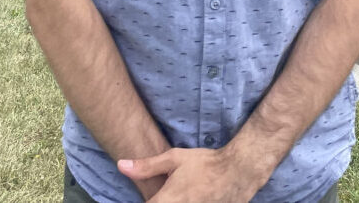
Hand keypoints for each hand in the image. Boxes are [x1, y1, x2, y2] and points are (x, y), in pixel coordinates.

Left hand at [118, 145, 268, 202]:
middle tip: (170, 192)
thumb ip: (146, 166)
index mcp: (167, 200)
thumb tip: (121, 166)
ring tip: (180, 193)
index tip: (152, 196)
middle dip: (159, 202)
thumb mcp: (174, 158)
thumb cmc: (204, 163)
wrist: (237, 171)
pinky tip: (192, 197)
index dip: (147, 201)